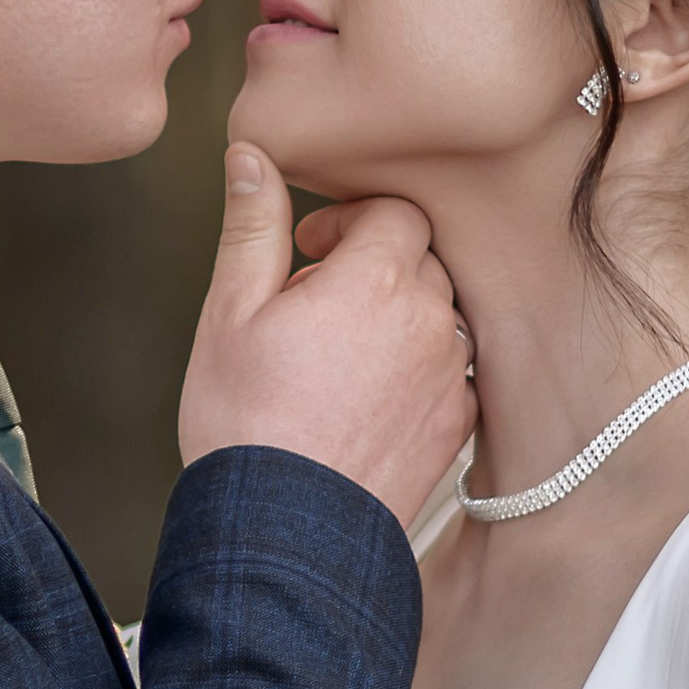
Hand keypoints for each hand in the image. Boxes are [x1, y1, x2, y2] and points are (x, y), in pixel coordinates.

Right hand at [178, 146, 472, 527]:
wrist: (284, 533)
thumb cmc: (246, 423)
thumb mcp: (229, 314)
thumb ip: (251, 226)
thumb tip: (252, 155)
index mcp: (376, 278)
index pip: (394, 210)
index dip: (349, 221)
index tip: (309, 248)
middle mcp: (432, 320)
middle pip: (422, 258)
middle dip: (375, 265)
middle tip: (316, 302)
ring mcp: (453, 375)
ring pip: (441, 315)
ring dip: (400, 317)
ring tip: (340, 355)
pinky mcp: (458, 424)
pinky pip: (451, 370)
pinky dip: (418, 369)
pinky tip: (366, 398)